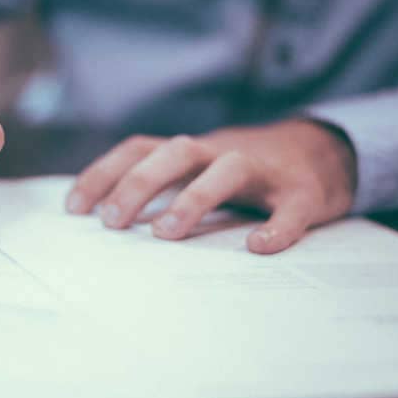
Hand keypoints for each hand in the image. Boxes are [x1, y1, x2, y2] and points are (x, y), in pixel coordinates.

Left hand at [66, 120, 356, 253]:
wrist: (323, 151)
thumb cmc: (246, 171)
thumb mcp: (200, 169)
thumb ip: (164, 186)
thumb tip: (106, 220)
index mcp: (193, 151)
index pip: (140, 149)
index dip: (104, 173)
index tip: (74, 208)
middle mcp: (223, 152)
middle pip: (176, 152)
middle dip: (139, 183)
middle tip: (112, 222)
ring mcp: (265, 170)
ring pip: (228, 170)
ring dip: (194, 198)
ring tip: (166, 234)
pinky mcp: (303, 192)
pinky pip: (291, 208)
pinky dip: (276, 227)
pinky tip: (258, 247)